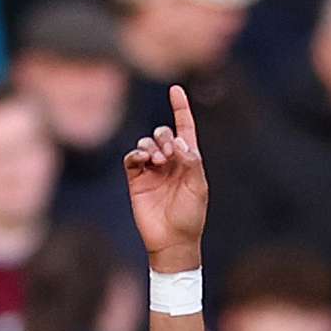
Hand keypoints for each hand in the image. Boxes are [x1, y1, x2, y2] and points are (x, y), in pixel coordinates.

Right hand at [123, 83, 210, 267]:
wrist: (172, 241)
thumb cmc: (190, 216)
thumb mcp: (198, 188)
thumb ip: (192, 163)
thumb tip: (180, 142)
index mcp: (189, 162)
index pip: (185, 129)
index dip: (180, 109)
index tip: (176, 89)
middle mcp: (170, 163)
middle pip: (163, 134)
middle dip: (164, 136)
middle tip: (168, 153)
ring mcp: (152, 170)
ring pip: (147, 143)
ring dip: (151, 146)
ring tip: (157, 160)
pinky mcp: (136, 179)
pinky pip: (132, 158)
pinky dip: (136, 154)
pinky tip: (142, 160)